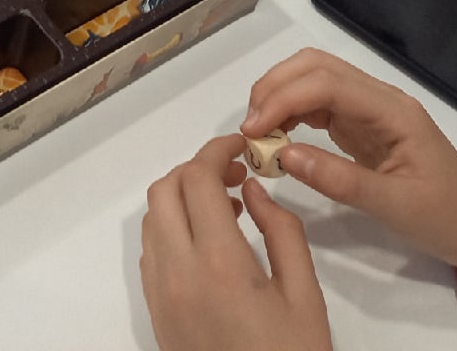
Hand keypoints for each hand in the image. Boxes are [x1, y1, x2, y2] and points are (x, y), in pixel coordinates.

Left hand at [142, 135, 332, 350]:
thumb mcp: (305, 296)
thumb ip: (282, 232)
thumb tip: (253, 189)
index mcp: (218, 264)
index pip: (197, 180)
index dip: (217, 150)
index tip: (242, 147)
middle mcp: (177, 272)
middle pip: (164, 190)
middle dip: (196, 170)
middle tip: (236, 175)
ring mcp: (160, 292)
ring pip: (152, 218)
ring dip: (181, 197)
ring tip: (228, 207)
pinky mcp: (156, 309)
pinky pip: (151, 249)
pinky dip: (172, 227)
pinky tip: (210, 240)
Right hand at [244, 49, 456, 285]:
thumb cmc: (445, 218)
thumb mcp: (394, 207)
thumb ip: (339, 180)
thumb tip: (282, 155)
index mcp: (392, 111)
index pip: (327, 83)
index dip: (283, 99)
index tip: (251, 131)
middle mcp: (379, 99)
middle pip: (316, 66)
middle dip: (274, 87)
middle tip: (249, 129)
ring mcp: (369, 109)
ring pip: (313, 79)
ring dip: (279, 96)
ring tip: (257, 134)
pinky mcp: (360, 125)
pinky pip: (317, 104)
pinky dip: (290, 113)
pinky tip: (276, 137)